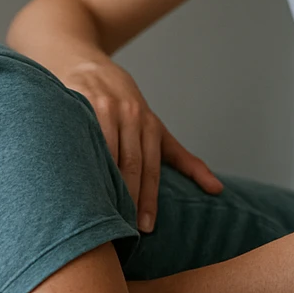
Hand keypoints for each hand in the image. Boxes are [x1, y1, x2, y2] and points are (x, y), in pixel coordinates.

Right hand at [63, 59, 222, 231]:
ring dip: (103, 183)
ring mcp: (103, 107)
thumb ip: (183, 159)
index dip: (149, 200)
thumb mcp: (155, 128)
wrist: (85, 63)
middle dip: (129, 198)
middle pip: (130, 163)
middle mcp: (129, 114)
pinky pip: (80, 135)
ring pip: (105, 151)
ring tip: (100, 212)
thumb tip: (218, 190)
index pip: (151, 169)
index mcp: (150, 124)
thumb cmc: (124, 103)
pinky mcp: (77, 102)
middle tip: (125, 229)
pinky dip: (80, 158)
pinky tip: (75, 180)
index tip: (147, 228)